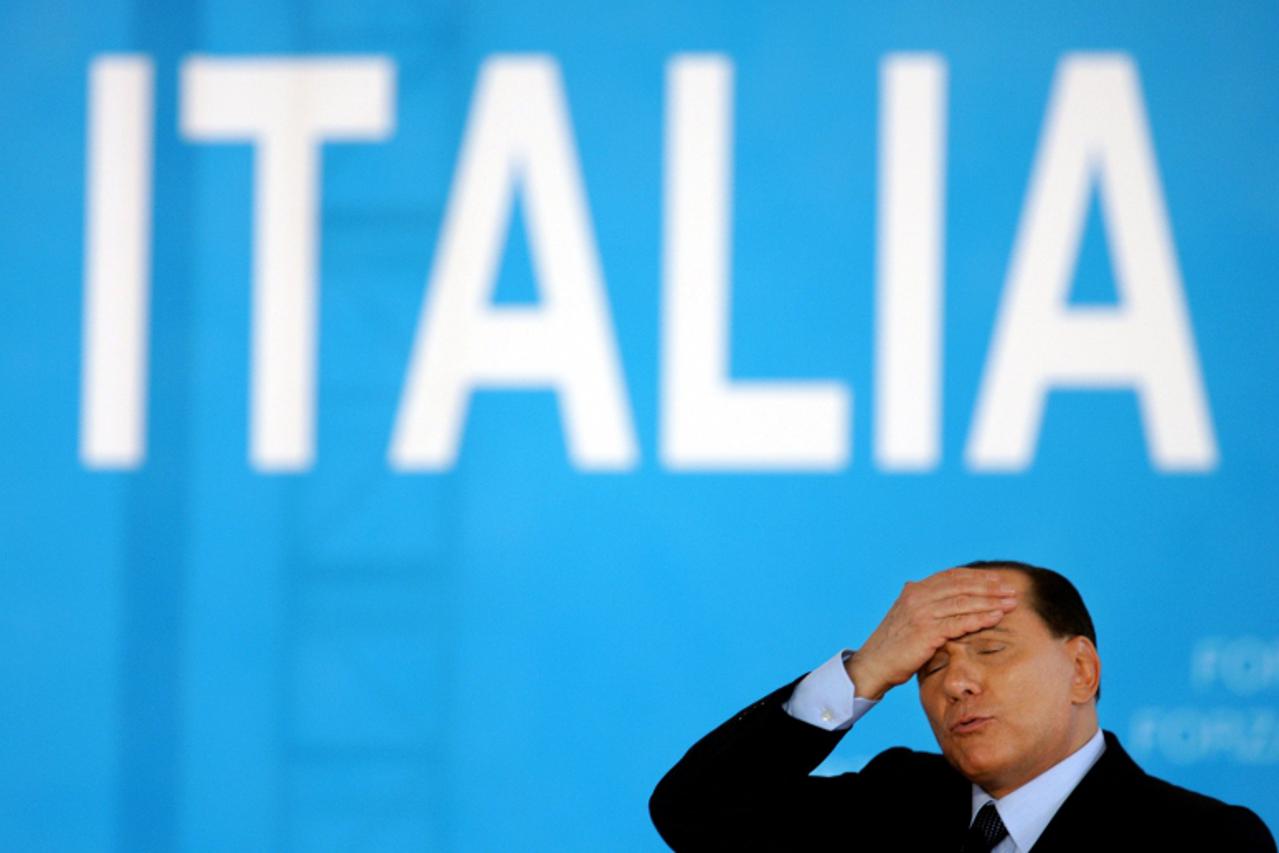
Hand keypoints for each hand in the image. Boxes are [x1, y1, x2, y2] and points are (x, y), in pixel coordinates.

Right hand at [844, 568, 1018, 699]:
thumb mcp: (909, 617)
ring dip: (991, 601)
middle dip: (990, 587)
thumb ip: (927, 605)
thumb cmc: (894, 646)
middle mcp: (917, 596)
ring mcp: (921, 613)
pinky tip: (996, 617)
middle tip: (1012, 590)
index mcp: (915, 590)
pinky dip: (980, 618)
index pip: (952, 576)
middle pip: (961, 586)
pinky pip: (959, 622)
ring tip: (1011, 602)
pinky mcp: (926, 631)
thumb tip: (947, 600)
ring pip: (963, 602)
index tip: (999, 580)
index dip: (977, 577)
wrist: (873, 664)